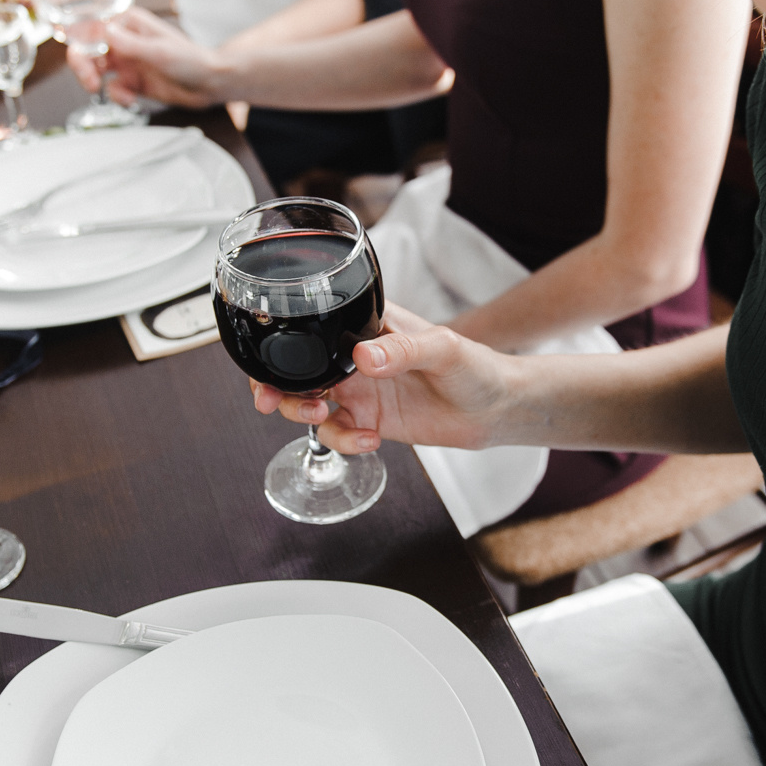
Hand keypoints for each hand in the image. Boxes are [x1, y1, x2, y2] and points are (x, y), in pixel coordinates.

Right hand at [65, 7, 225, 106]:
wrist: (210, 84)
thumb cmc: (192, 60)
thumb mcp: (159, 51)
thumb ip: (131, 44)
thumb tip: (105, 32)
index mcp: (129, 23)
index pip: (93, 28)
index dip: (80, 43)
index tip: (82, 61)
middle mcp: (125, 40)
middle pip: (88, 50)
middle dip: (83, 66)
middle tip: (89, 82)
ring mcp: (128, 62)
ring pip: (96, 70)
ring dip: (95, 81)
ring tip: (101, 91)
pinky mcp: (133, 82)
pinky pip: (113, 88)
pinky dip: (117, 96)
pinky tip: (130, 99)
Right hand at [250, 304, 514, 453]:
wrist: (495, 409)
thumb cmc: (475, 367)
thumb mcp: (444, 349)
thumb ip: (404, 350)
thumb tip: (364, 357)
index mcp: (366, 324)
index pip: (313, 327)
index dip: (283, 344)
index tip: (270, 363)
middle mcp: (354, 356)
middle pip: (298, 369)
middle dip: (275, 386)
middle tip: (271, 401)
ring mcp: (359, 390)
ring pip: (308, 402)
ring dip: (302, 413)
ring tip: (322, 416)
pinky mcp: (369, 420)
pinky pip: (338, 433)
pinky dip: (344, 441)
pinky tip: (370, 439)